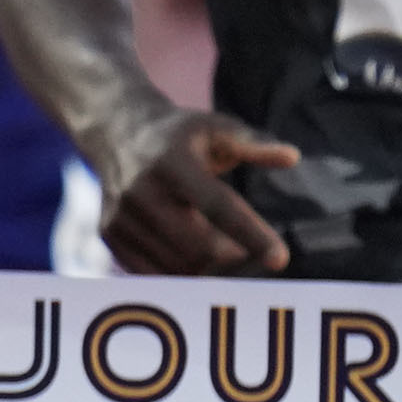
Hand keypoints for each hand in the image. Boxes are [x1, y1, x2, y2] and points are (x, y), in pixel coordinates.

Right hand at [103, 107, 298, 273]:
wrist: (115, 131)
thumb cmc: (180, 134)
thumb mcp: (217, 128)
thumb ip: (254, 145)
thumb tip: (292, 157)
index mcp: (173, 161)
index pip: (218, 205)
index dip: (251, 234)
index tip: (281, 258)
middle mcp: (141, 190)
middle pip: (198, 248)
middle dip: (233, 260)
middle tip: (251, 256)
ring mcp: (121, 215)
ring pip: (177, 266)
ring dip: (209, 270)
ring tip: (225, 253)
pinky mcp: (110, 234)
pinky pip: (154, 273)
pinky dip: (181, 273)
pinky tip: (195, 256)